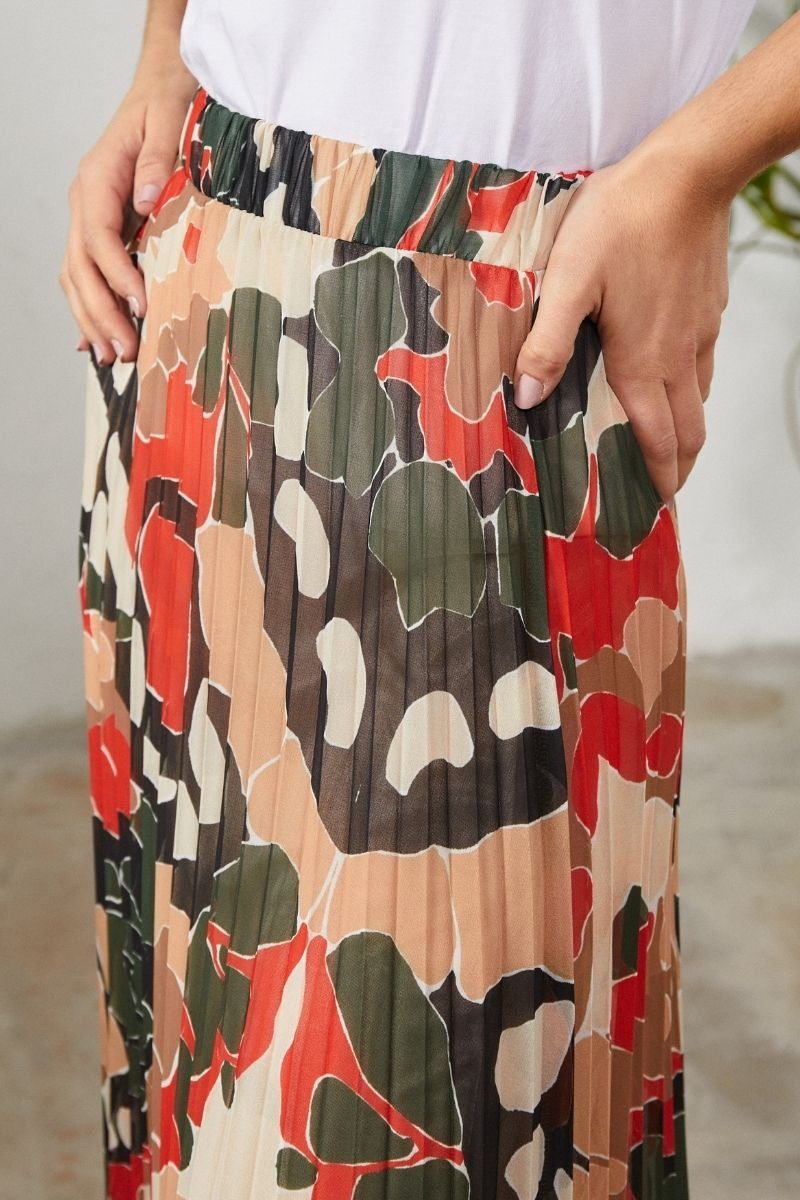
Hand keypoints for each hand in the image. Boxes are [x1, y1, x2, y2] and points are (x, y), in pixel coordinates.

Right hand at [59, 65, 196, 365]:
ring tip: (113, 356)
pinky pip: (87, 273)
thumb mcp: (167, 117)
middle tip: (124, 349)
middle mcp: (85, 201)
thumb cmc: (167, 101)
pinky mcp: (103, 230)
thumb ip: (156, 157)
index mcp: (97, 179)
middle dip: (100, 312)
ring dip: (92, 319)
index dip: (116, 274)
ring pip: (77, 276)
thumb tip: (143, 197)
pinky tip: (94, 340)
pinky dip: (89, 307)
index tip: (139, 303)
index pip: (97, 236)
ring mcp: (90, 217)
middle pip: (80, 266)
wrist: (162, 86)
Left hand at [512, 143, 731, 502]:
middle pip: (689, 431)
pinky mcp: (708, 307)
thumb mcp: (568, 281)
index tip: (652, 509)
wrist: (688, 171)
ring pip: (698, 398)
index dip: (658, 481)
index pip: (658, 441)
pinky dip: (689, 388)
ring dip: (684, 429)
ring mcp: (699, 332)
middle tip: (660, 491)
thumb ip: (547, 342)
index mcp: (643, 363)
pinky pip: (703, 362)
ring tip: (664, 444)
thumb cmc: (622, 221)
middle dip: (676, 468)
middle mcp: (678, 358)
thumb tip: (530, 398)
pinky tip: (670, 376)